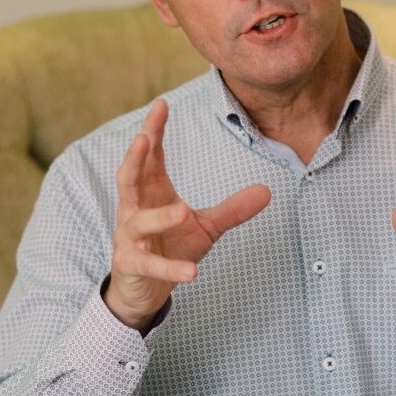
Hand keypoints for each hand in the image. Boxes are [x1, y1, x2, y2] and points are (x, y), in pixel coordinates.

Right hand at [104, 98, 270, 330]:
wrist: (146, 290)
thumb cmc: (171, 247)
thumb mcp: (205, 226)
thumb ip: (232, 209)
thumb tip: (267, 191)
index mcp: (151, 192)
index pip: (150, 157)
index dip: (153, 130)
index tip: (161, 104)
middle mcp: (134, 209)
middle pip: (128, 178)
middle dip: (134, 157)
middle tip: (143, 137)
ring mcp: (130, 238)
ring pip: (138, 221)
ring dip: (159, 217)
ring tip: (182, 211)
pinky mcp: (131, 265)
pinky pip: (150, 264)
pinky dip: (171, 268)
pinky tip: (193, 271)